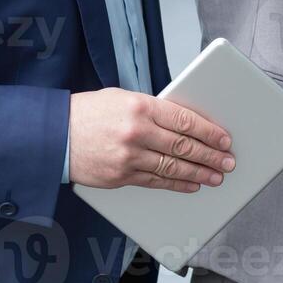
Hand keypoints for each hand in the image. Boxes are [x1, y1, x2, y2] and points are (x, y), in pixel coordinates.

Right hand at [68, 87, 234, 191]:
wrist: (54, 135)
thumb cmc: (89, 112)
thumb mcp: (124, 98)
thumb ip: (153, 110)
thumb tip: (185, 123)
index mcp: (141, 106)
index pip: (185, 120)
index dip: (209, 132)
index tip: (224, 139)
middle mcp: (137, 132)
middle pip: (183, 147)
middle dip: (210, 156)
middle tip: (228, 162)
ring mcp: (128, 157)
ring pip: (172, 168)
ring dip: (198, 174)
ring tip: (216, 176)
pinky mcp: (120, 177)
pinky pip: (155, 182)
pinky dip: (176, 184)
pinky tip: (191, 184)